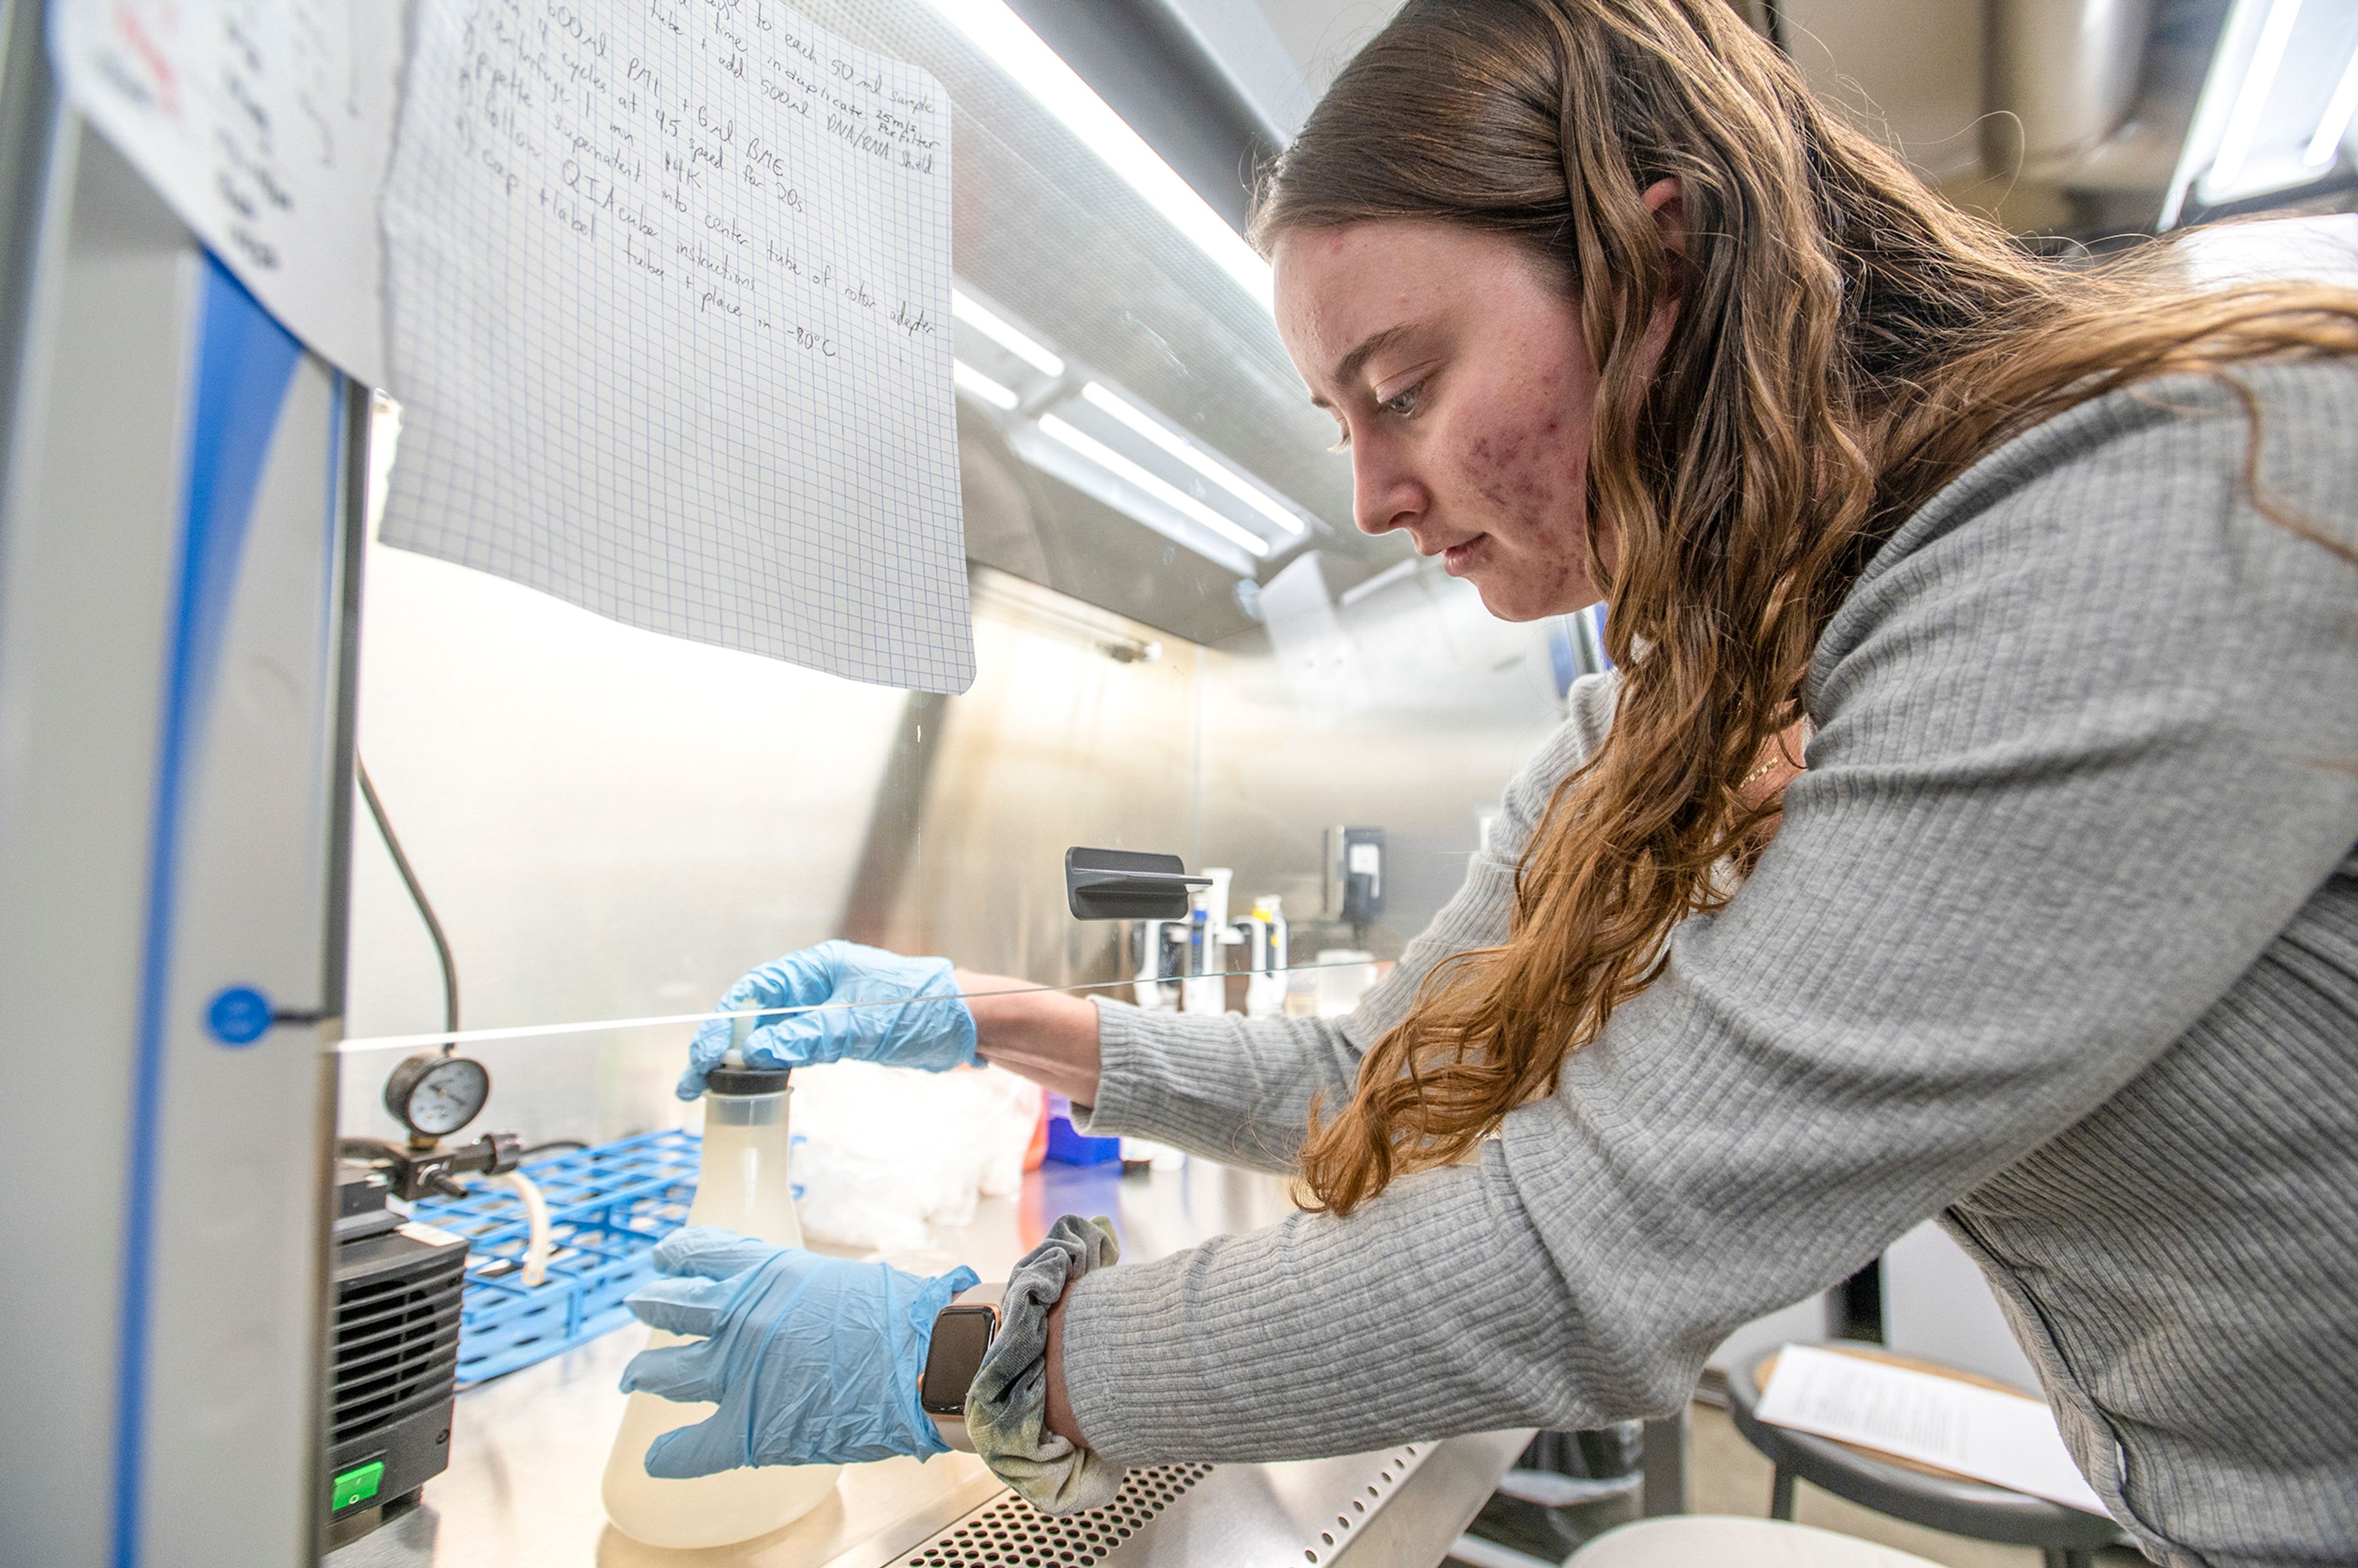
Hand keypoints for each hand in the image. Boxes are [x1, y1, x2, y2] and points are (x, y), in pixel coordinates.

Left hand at [619, 1226, 978, 1474]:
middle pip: (674, 1307)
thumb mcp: (844, 1279)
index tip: (664, 1257)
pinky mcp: (745, 1428)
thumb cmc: (900, 1318)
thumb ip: (808, 1291)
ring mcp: (736, 1373)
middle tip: (639, 1304)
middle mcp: (740, 1317)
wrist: (922, 1362)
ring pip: (668, 1372)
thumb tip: (811, 1303)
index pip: (704, 1254)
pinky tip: (655, 1457)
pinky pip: (692, 1447)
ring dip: (645, 1372)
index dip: (679, 1255)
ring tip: (632, 1375)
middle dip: (652, 1304)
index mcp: (768, 1274)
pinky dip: (670, 1454)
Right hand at [681, 939, 976, 1098]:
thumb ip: (809, 1035)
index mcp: (816, 968)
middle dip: (719, 1046)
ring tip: (707, 1089)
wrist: (967, 1024)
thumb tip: (757, 1051)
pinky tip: (752, 1085)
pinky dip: (768, 1065)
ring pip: (768, 1034)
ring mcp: (823, 1010)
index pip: (753, 992)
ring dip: (739, 1060)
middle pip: (752, 1014)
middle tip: (691, 1082)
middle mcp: (814, 985)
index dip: (722, 1024)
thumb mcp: (861, 1023)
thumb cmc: (922, 1009)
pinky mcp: (835, 1034)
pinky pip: (791, 1047)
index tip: (703, 1056)